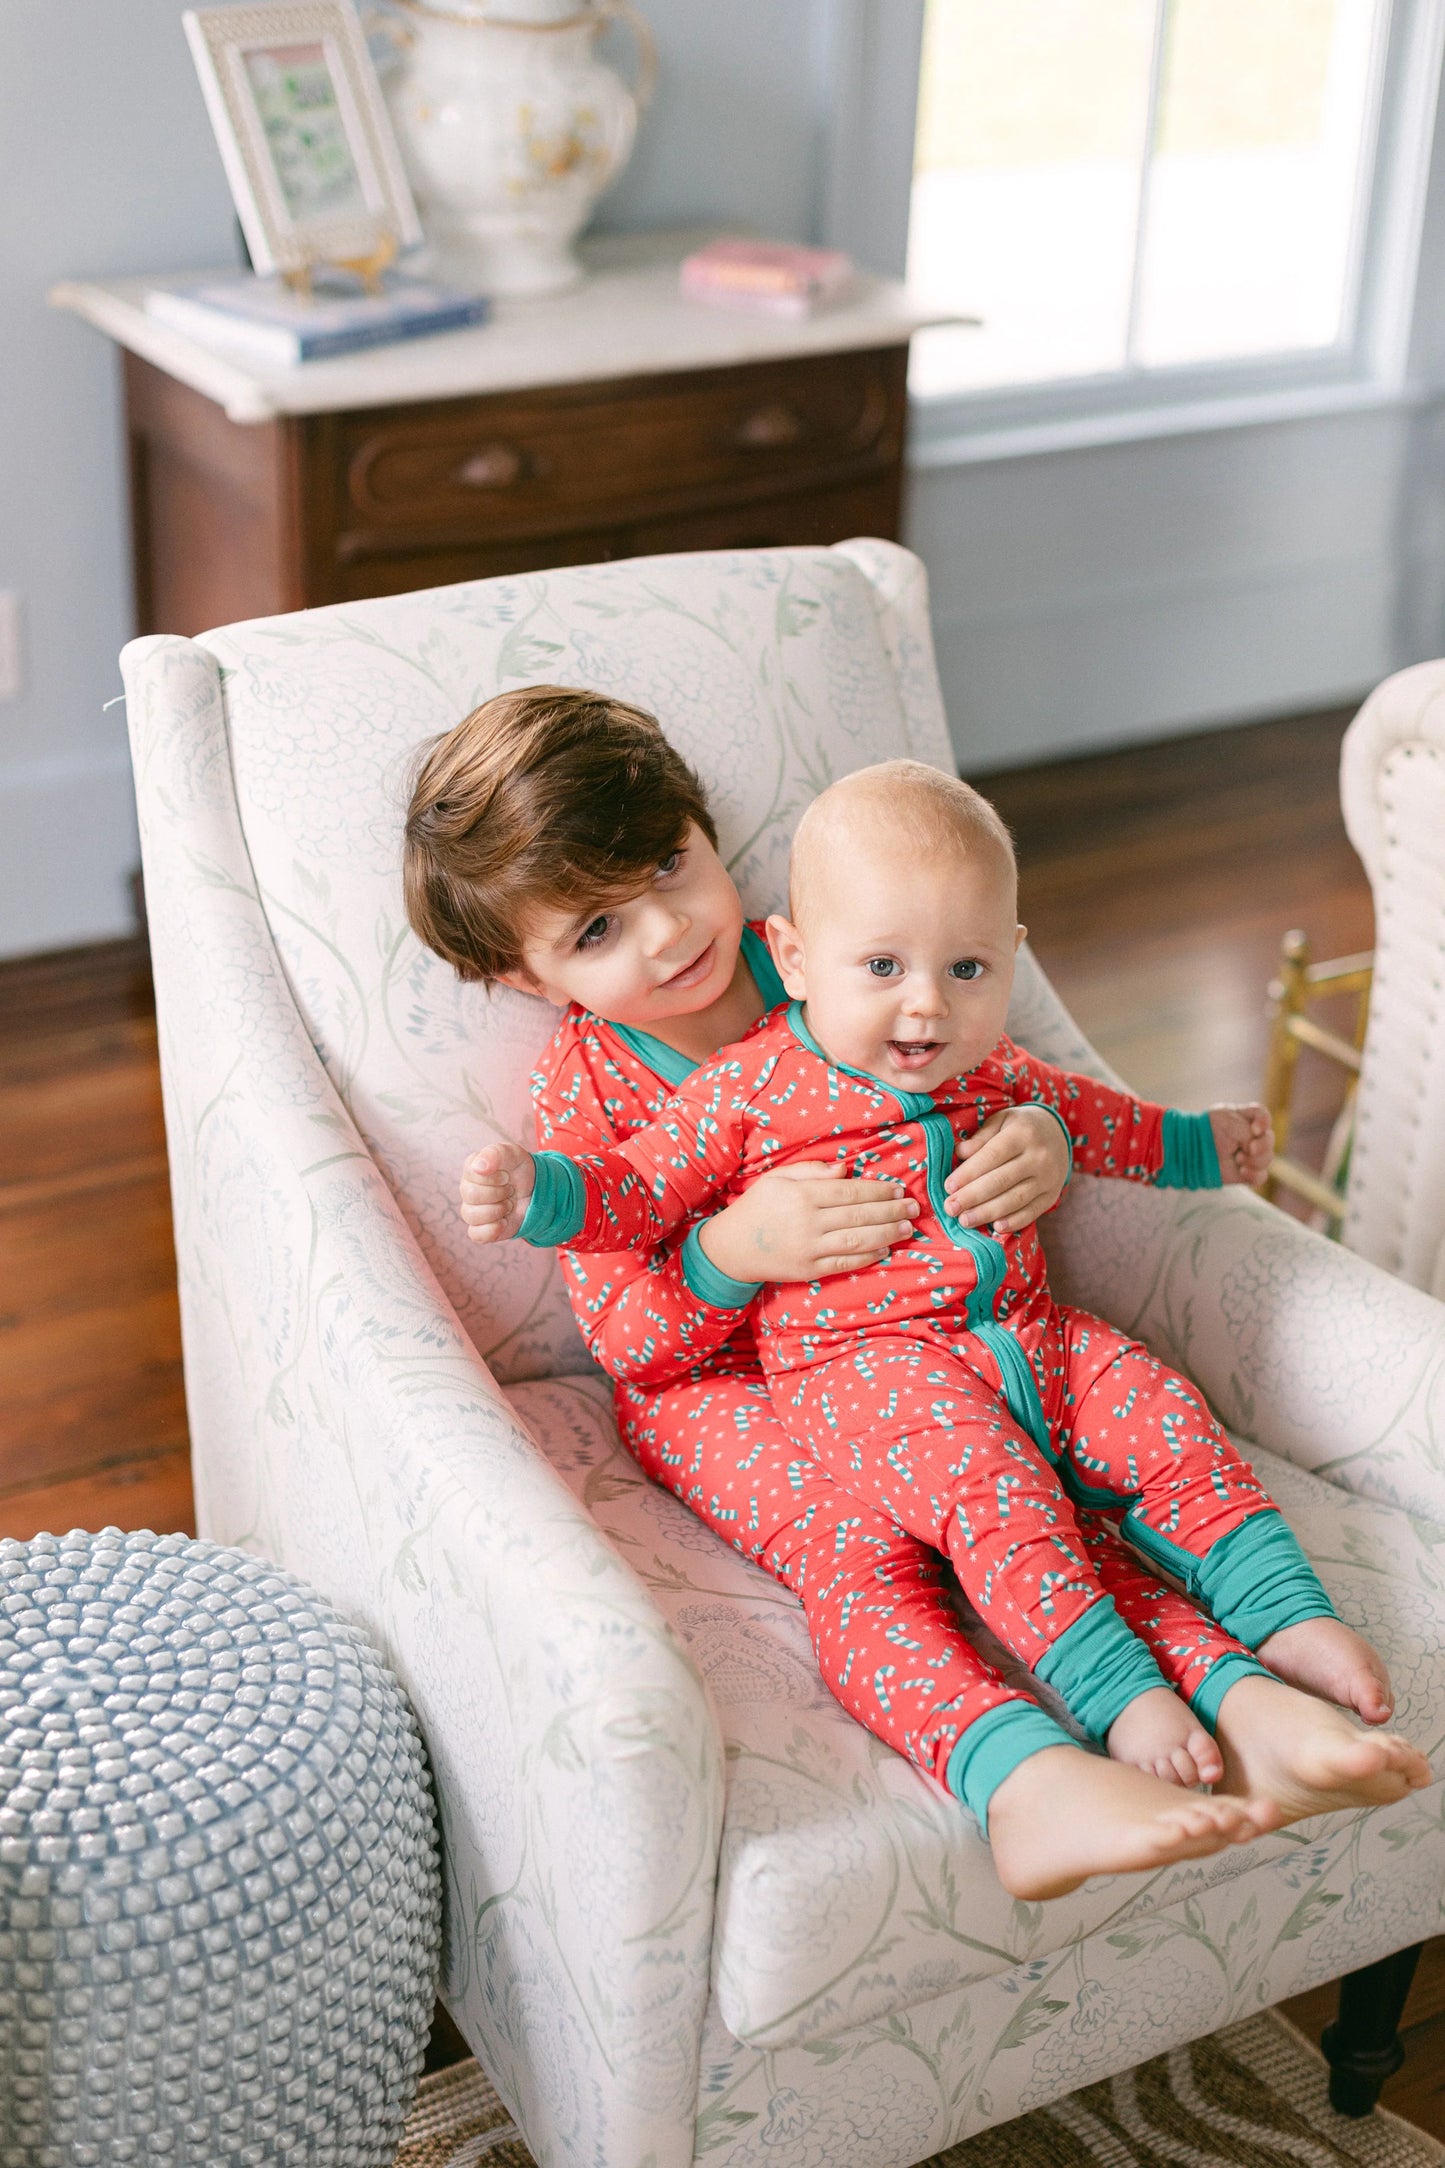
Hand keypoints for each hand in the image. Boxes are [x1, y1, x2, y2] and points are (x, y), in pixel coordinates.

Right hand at [458, 1141, 536, 1243]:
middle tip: (510, 1189)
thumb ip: (495, 1154)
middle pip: (471, 1195)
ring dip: (498, 1210)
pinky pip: (476, 1235)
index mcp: (471, 1169)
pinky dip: (493, 1229)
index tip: (506, 1175)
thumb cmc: (518, 1169)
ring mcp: (472, 1210)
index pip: (473, 1174)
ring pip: (472, 1216)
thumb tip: (479, 1167)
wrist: (535, 1189)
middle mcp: (467, 1190)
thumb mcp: (512, 1153)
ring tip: (508, 1203)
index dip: (496, 1177)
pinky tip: (504, 1220)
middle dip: (499, 1193)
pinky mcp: (480, 1229)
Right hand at [697, 1163, 918, 1282]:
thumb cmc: (756, 1207)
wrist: (730, 1248)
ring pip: (856, 1240)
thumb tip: (845, 1168)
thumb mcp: (778, 1178)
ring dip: (887, 1234)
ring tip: (908, 1228)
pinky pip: (844, 1264)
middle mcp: (807, 1221)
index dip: (878, 1190)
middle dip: (891, 1210)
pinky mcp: (808, 1270)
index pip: (849, 1191)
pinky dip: (867, 1257)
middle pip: (858, 1214)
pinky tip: (885, 1249)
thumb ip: (811, 1170)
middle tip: (913, 1207)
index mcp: (801, 1194)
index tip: (898, 1188)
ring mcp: (808, 1248)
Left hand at [943, 1104, 1070, 1230]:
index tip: (948, 1186)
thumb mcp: (1001, 1121)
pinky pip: (1032, 1212)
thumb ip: (981, 1137)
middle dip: (973, 1196)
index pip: (992, 1156)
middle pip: (1002, 1180)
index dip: (969, 1172)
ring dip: (988, 1212)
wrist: (1057, 1135)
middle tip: (950, 1208)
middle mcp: (1038, 1156)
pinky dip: (1014, 1221)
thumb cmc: (1019, 1128)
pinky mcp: (1051, 1195)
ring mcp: (1048, 1178)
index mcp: (1022, 1133)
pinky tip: (996, 1227)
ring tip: (965, 1220)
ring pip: (1015, 1199)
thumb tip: (960, 1153)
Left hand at [1209, 1102, 1273, 1185]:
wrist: (1190, 1149)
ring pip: (1267, 1158)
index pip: (1262, 1116)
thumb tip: (1255, 1152)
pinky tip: (1242, 1171)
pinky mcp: (1244, 1171)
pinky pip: (1261, 1176)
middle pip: (1269, 1139)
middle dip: (1263, 1145)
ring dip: (1255, 1160)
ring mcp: (1247, 1154)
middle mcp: (1248, 1135)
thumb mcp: (1231, 1123)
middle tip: (1250, 1149)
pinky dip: (1254, 1175)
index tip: (1255, 1129)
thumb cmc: (1208, 1130)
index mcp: (1243, 1118)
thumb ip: (1249, 1134)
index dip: (1264, 1122)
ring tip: (1238, 1159)